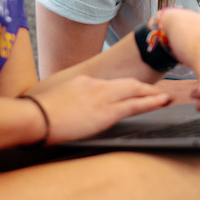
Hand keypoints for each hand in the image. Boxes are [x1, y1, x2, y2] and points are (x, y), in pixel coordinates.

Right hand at [22, 75, 170, 144]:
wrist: (34, 117)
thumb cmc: (38, 114)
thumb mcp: (55, 103)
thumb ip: (68, 104)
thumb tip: (72, 113)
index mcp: (83, 82)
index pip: (111, 84)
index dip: (126, 88)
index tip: (134, 91)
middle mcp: (95, 85)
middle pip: (127, 84)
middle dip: (144, 88)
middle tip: (158, 92)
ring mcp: (102, 97)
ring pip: (135, 91)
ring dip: (152, 94)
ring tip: (166, 97)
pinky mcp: (105, 113)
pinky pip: (134, 105)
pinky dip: (151, 103)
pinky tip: (161, 102)